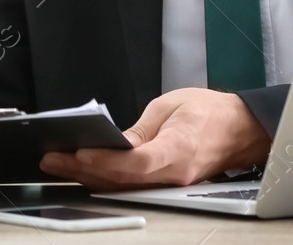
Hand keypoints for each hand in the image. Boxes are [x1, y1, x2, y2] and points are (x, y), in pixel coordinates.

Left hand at [39, 88, 269, 188]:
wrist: (241, 130)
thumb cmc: (211, 113)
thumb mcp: (170, 107)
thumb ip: (140, 129)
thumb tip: (113, 143)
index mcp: (179, 148)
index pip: (136, 162)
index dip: (105, 161)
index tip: (77, 153)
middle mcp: (175, 174)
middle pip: (122, 178)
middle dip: (82, 169)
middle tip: (51, 159)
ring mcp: (172, 184)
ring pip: (123, 185)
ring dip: (88, 176)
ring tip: (58, 164)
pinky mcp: (168, 185)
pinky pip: (133, 185)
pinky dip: (106, 178)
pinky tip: (84, 170)